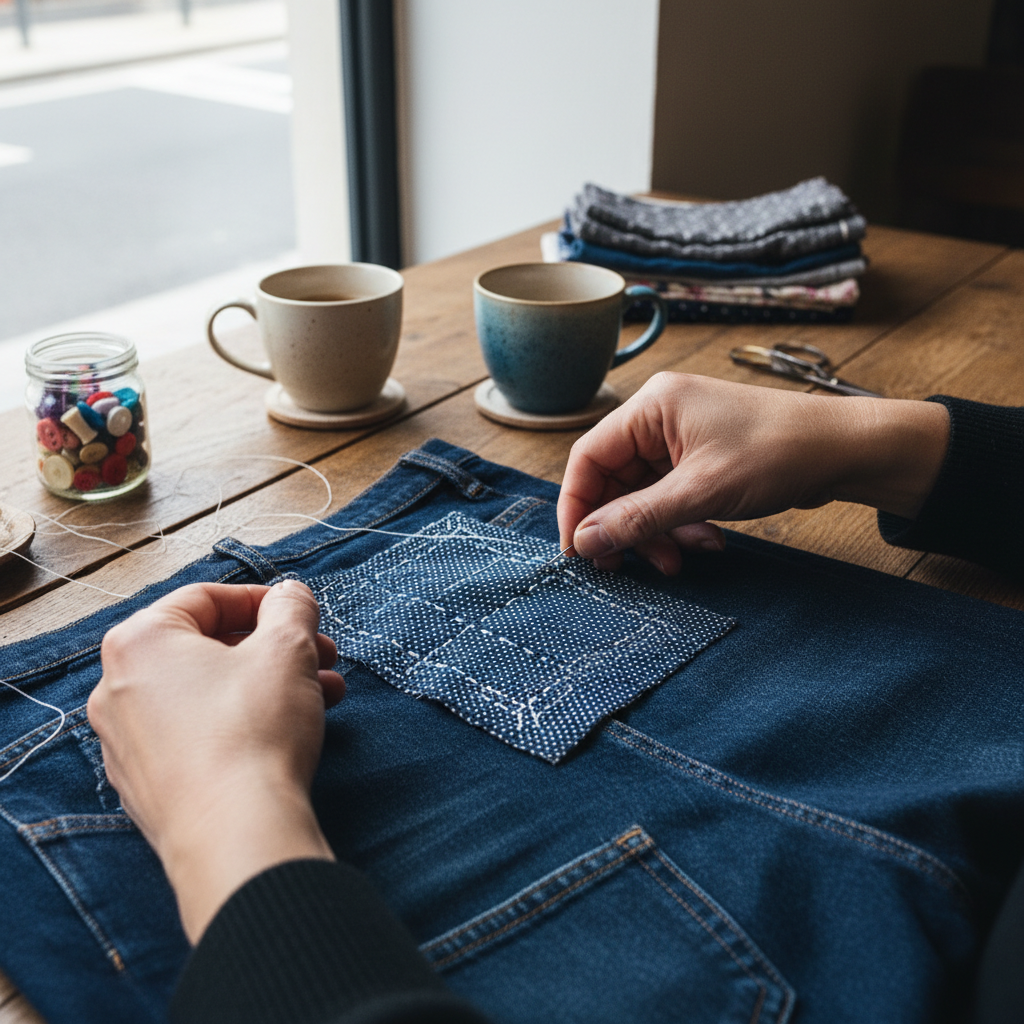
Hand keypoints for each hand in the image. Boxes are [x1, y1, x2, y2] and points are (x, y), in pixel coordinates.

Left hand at [88, 579, 345, 942]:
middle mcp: (117, 689)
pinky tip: (288, 735)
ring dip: (268, 686)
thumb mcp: (287, 648)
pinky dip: (241, 725)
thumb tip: (289, 595)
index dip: (264, 600)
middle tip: (320, 657)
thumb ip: (291, 607)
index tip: (301, 613)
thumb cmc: (253, 730)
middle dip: (274, 649)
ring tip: (324, 697)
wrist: (236, 835)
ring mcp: (126, 743)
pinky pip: (197, 737)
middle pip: (207, 648)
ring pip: (207, 694)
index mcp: (139, 642)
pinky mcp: (146, 787)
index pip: (206, 598)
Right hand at [557, 372, 949, 573]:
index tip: (578, 550)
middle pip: (613, 482)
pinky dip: (680, 525)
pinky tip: (707, 540)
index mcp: (651, 407)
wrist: (847, 451)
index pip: (588, 458)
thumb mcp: (701, 492)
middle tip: (628, 567)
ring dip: (656, 533)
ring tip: (681, 560)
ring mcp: (681, 440)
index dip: (577, 507)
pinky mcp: (702, 460)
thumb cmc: (779, 453)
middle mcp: (659, 418)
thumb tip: (585, 542)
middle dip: (624, 527)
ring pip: (642, 496)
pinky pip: (670, 499)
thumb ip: (637, 518)